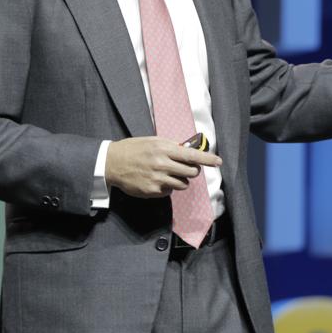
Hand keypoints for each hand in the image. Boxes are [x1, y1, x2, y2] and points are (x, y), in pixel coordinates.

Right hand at [105, 136, 222, 197]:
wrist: (112, 162)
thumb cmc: (134, 149)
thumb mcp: (153, 141)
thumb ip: (172, 146)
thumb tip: (189, 150)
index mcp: (164, 149)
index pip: (192, 155)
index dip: (207, 159)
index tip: (218, 162)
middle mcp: (163, 164)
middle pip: (191, 172)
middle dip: (193, 171)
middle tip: (186, 168)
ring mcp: (158, 179)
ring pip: (183, 184)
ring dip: (181, 180)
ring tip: (169, 174)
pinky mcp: (153, 191)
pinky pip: (170, 191)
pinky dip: (168, 187)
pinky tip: (157, 180)